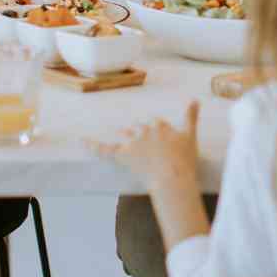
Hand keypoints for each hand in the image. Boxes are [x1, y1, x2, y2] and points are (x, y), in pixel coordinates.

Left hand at [88, 101, 202, 198]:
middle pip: (140, 127)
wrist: (173, 177)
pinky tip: (81, 141)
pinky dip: (92, 145)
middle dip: (141, 133)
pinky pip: (104, 148)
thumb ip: (191, 116)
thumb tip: (195, 99)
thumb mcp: (191, 135)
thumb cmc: (184, 159)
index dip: (159, 131)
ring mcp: (133, 142)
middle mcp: (145, 130)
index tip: (163, 141)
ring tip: (126, 141)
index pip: (156, 123)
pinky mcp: (123, 155)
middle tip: (148, 147)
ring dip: (127, 136)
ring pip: (126, 134)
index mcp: (160, 125)